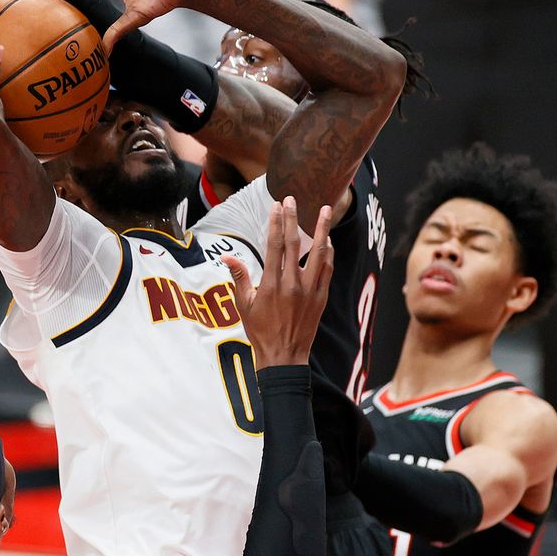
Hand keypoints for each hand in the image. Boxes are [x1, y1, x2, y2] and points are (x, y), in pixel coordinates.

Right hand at [223, 198, 334, 367]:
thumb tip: (228, 257)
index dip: (275, 223)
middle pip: (294, 243)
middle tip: (293, 199)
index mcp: (271, 284)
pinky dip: (329, 253)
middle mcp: (292, 284)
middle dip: (293, 218)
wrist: (284, 356)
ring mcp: (310, 290)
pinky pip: (328, 270)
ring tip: (326, 210)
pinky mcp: (321, 297)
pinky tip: (328, 241)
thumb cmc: (260, 331)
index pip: (274, 245)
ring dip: (322, 230)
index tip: (276, 206)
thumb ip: (239, 278)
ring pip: (319, 253)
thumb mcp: (244, 305)